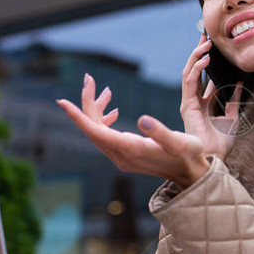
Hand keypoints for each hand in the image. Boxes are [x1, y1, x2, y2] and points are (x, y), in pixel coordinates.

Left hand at [57, 74, 209, 187]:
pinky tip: (114, 110)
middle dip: (88, 103)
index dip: (78, 116)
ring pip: (99, 131)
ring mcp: (122, 157)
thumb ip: (159, 132)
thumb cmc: (189, 156)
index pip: (96, 131)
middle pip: (93, 128)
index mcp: (130, 150)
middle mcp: (121, 156)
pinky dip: (105, 120)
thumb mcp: (179, 142)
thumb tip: (142, 119)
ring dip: (98, 110)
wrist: (191, 174)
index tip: (62, 102)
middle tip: (88, 78)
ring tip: (106, 90)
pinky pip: (106, 136)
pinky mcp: (125, 155)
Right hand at [180, 33, 243, 160]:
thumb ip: (234, 99)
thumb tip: (241, 83)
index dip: (208, 62)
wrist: (215, 156)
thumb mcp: (232, 116)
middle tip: (206, 37)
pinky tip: (205, 59)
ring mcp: (189, 102)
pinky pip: (189, 82)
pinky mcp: (187, 105)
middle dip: (199, 53)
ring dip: (196, 56)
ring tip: (206, 43)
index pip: (204, 77)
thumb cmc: (222, 142)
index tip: (214, 47)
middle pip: (194, 71)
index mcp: (204, 103)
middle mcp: (194, 101)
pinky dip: (197, 68)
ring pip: (189, 73)